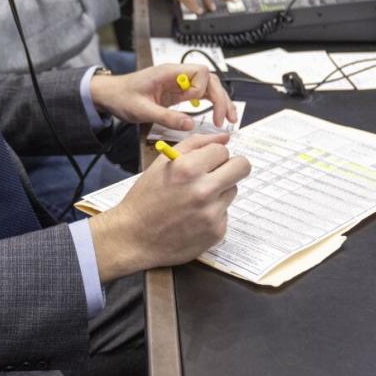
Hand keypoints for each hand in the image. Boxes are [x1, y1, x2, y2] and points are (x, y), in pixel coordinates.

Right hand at [89, 131, 250, 280]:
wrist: (134, 237)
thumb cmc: (146, 198)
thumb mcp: (162, 163)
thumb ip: (195, 144)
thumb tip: (224, 137)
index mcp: (188, 169)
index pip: (223, 150)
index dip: (213, 155)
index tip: (206, 162)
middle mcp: (203, 191)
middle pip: (242, 167)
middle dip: (231, 166)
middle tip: (218, 173)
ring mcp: (212, 213)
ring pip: (233, 190)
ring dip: (219, 191)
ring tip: (195, 199)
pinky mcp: (217, 232)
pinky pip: (225, 212)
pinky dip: (213, 212)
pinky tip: (193, 217)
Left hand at [90, 63, 235, 130]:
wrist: (109, 94)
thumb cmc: (122, 97)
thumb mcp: (142, 110)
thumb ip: (166, 117)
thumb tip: (190, 125)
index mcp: (169, 72)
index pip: (200, 73)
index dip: (202, 90)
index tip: (196, 107)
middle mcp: (177, 75)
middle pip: (209, 80)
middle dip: (221, 98)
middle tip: (226, 119)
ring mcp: (178, 83)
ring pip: (208, 87)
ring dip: (220, 101)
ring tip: (229, 119)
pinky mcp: (177, 92)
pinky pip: (199, 95)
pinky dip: (210, 104)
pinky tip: (217, 115)